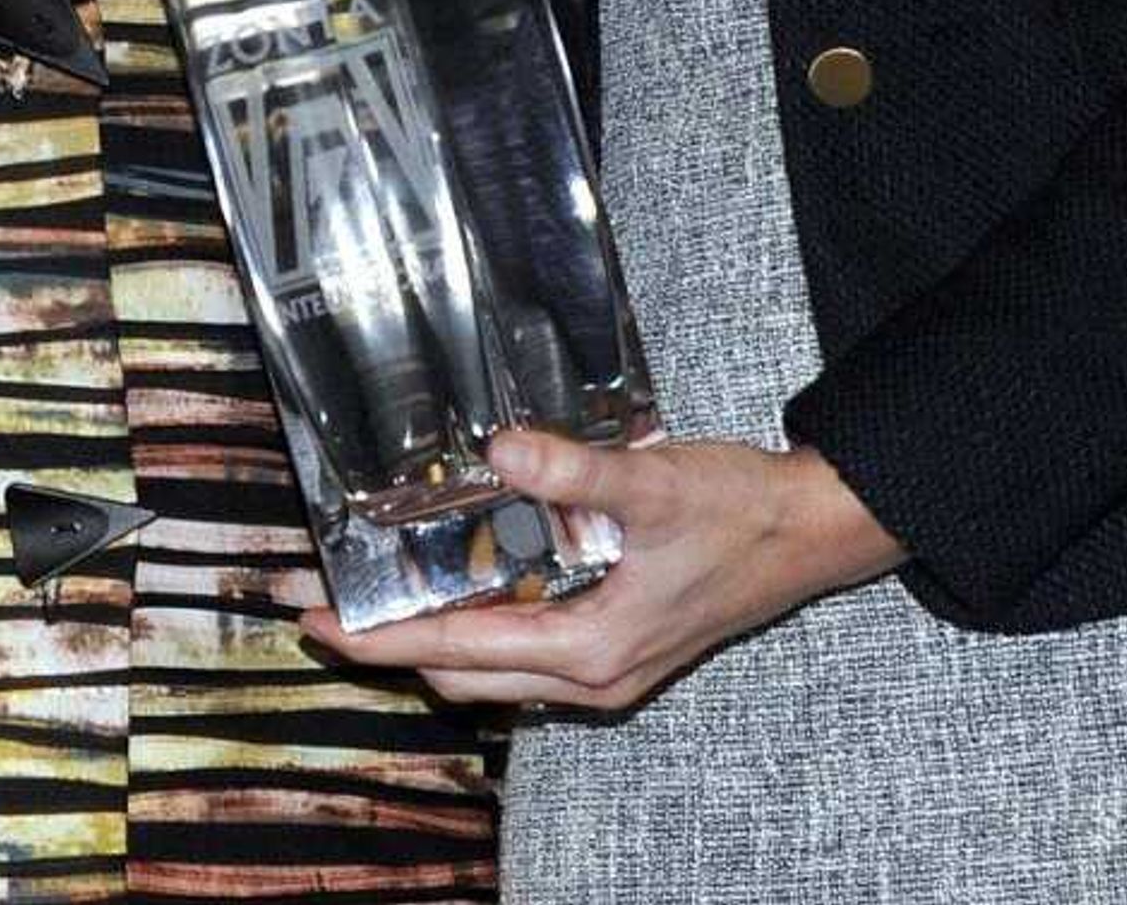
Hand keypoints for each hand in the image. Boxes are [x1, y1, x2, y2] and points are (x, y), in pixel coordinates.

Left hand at [302, 425, 900, 714]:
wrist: (809, 533)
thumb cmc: (739, 512)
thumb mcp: (652, 484)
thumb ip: (571, 470)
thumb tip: (499, 449)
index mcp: (591, 649)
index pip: (457, 649)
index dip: (380, 636)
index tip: (317, 623)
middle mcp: (592, 678)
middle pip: (461, 674)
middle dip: (391, 644)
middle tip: (328, 605)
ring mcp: (606, 673)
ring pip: (492, 671)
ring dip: (434, 638)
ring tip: (379, 595)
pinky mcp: (618, 652)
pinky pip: (525, 655)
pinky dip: (481, 629)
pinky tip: (462, 584)